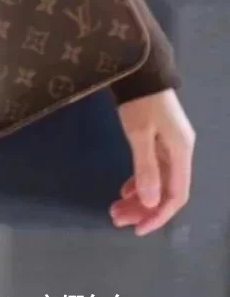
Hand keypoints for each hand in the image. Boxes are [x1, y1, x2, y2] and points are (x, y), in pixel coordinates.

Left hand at [109, 89, 194, 235]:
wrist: (140, 68)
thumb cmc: (140, 101)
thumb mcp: (140, 134)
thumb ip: (145, 168)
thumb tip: (149, 203)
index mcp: (181, 153)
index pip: (176, 196)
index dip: (157, 215)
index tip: (137, 228)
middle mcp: (180, 152)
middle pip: (166, 190)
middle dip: (142, 208)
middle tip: (116, 219)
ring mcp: (170, 145)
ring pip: (157, 181)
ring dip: (138, 196)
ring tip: (115, 208)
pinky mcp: (159, 139)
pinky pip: (152, 168)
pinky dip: (139, 180)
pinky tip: (124, 190)